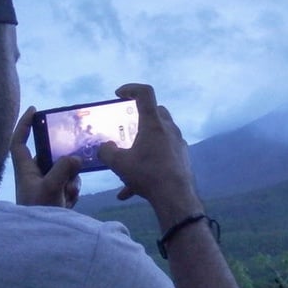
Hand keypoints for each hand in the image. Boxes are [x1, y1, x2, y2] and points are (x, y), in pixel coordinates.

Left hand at [10, 106, 81, 207]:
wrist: (42, 242)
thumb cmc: (38, 213)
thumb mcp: (50, 188)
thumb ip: (63, 169)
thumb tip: (76, 158)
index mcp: (25, 171)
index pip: (19, 142)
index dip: (24, 125)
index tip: (35, 110)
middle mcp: (34, 177)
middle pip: (50, 156)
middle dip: (64, 159)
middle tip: (75, 158)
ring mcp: (45, 188)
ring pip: (63, 171)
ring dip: (70, 179)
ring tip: (68, 192)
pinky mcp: (55, 198)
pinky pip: (69, 186)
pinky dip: (72, 191)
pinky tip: (69, 203)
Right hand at [99, 84, 202, 224]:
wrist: (175, 198)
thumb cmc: (147, 174)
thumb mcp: (119, 163)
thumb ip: (106, 152)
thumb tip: (104, 148)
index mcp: (153, 123)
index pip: (145, 93)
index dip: (131, 89)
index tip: (119, 95)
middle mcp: (168, 129)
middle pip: (156, 112)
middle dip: (140, 116)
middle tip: (126, 127)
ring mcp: (178, 143)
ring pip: (159, 136)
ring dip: (143, 145)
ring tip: (126, 166)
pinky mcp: (182, 158)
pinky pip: (162, 157)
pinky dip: (149, 165)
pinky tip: (132, 190)